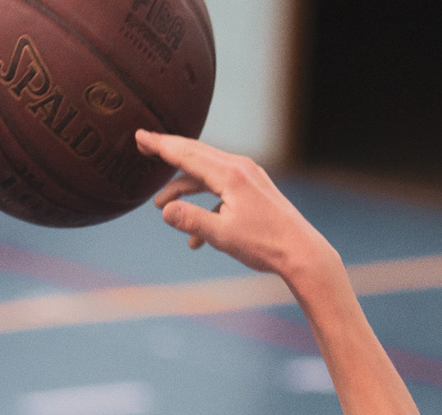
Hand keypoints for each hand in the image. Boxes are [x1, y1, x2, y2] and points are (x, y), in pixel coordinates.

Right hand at [140, 132, 337, 283]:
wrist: (301, 252)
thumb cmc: (264, 244)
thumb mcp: (222, 236)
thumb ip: (191, 221)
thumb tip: (165, 210)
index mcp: (230, 175)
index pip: (187, 155)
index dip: (161, 145)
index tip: (140, 135)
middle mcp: (240, 168)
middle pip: (196, 154)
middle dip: (169, 152)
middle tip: (143, 144)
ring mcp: (249, 177)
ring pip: (207, 173)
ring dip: (183, 188)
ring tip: (161, 206)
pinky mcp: (254, 189)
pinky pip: (221, 189)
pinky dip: (204, 205)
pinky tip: (196, 238)